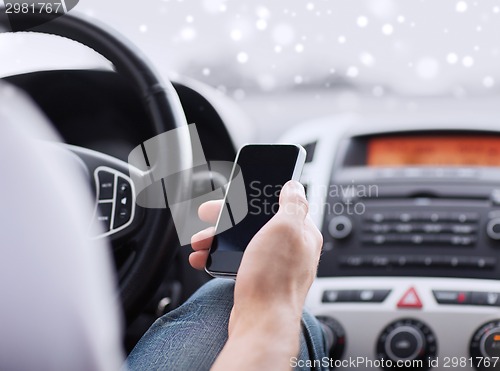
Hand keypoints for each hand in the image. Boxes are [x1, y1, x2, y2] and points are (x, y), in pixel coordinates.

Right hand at [191, 181, 322, 368]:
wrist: (262, 323)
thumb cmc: (275, 279)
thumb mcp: (284, 228)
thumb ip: (292, 204)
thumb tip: (295, 186)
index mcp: (301, 232)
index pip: (280, 203)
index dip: (256, 195)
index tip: (238, 193)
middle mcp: (290, 248)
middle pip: (256, 221)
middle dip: (228, 217)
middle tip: (208, 213)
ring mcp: (274, 265)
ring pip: (243, 241)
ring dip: (218, 237)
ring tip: (200, 241)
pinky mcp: (259, 279)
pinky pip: (237, 260)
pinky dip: (219, 257)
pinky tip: (204, 258)